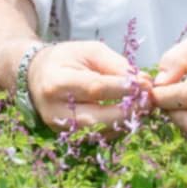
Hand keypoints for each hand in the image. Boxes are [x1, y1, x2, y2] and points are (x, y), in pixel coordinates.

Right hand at [26, 40, 151, 131]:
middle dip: (129, 111)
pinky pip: (98, 136)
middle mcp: (55, 109)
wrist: (37, 75)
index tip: (146, 85)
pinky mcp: (66, 136)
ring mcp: (59, 127)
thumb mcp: (90, 51)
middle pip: (98, 117)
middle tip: (150, 102)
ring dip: (126, 122)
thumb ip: (116, 65)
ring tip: (143, 107)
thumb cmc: (66, 59)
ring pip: (100, 132)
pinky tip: (128, 115)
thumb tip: (143, 82)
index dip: (124, 89)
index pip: (96, 88)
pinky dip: (117, 127)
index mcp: (58, 82)